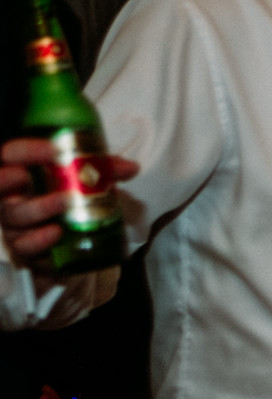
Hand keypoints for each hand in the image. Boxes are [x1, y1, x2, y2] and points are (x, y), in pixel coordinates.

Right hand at [2, 137, 139, 260]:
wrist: (69, 244)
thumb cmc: (69, 203)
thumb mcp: (86, 184)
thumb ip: (104, 172)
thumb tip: (131, 167)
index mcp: (21, 174)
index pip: (11, 155)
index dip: (27, 150)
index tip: (54, 149)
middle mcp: (11, 198)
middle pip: (0, 186)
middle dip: (9, 179)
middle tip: (27, 175)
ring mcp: (15, 225)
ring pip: (15, 216)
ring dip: (38, 208)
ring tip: (64, 202)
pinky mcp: (26, 250)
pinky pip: (25, 246)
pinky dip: (39, 240)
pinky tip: (55, 232)